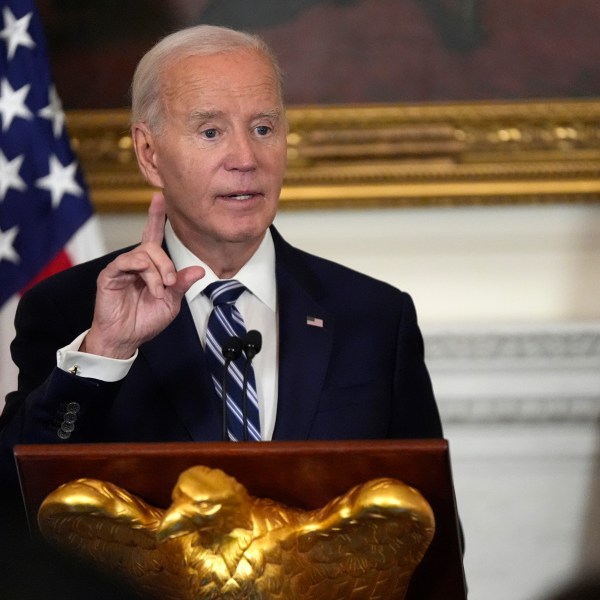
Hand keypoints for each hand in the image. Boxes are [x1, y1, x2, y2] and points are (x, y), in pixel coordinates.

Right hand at [82, 192, 204, 358]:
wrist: (126, 338)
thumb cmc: (146, 320)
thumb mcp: (171, 302)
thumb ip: (182, 284)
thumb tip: (199, 270)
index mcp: (150, 267)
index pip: (153, 236)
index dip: (156, 217)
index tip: (159, 197)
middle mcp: (135, 263)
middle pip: (153, 246)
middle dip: (167, 263)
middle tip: (171, 282)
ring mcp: (122, 268)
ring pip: (143, 253)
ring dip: (157, 271)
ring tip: (160, 289)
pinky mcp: (109, 275)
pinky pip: (126, 262)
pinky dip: (144, 272)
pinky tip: (150, 285)